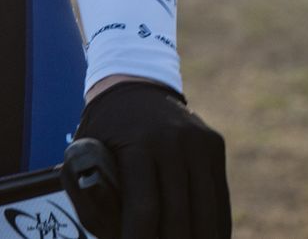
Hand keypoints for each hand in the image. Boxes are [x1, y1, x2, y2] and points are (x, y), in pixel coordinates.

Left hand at [75, 80, 229, 237]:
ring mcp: (199, 143)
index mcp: (138, 144)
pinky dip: (215, 228)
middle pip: (179, 217)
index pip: (145, 209)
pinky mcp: (214, 146)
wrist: (135, 83)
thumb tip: (110, 232)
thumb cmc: (105, 129)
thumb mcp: (88, 150)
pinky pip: (220, 200)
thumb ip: (92, 190)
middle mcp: (173, 142)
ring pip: (206, 214)